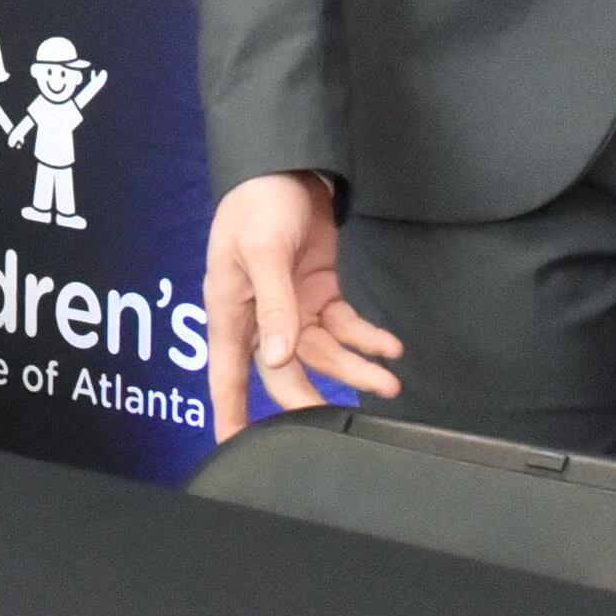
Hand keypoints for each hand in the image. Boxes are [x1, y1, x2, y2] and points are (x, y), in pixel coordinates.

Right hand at [204, 170, 401, 437]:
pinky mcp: (317, 292)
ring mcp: (290, 306)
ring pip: (321, 353)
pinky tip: (388, 346)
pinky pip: (342, 326)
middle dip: (315, 397)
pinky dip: (366, 338)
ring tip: (389, 382)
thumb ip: (274, 306)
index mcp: (230, 309)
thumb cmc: (258, 204)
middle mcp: (258, 315)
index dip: (231, 414)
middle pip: (284, 372)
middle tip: (348, 415)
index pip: (227, 374)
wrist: (287, 165)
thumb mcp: (263, 251)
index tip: (235, 450)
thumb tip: (276, 359)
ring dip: (354, 367)